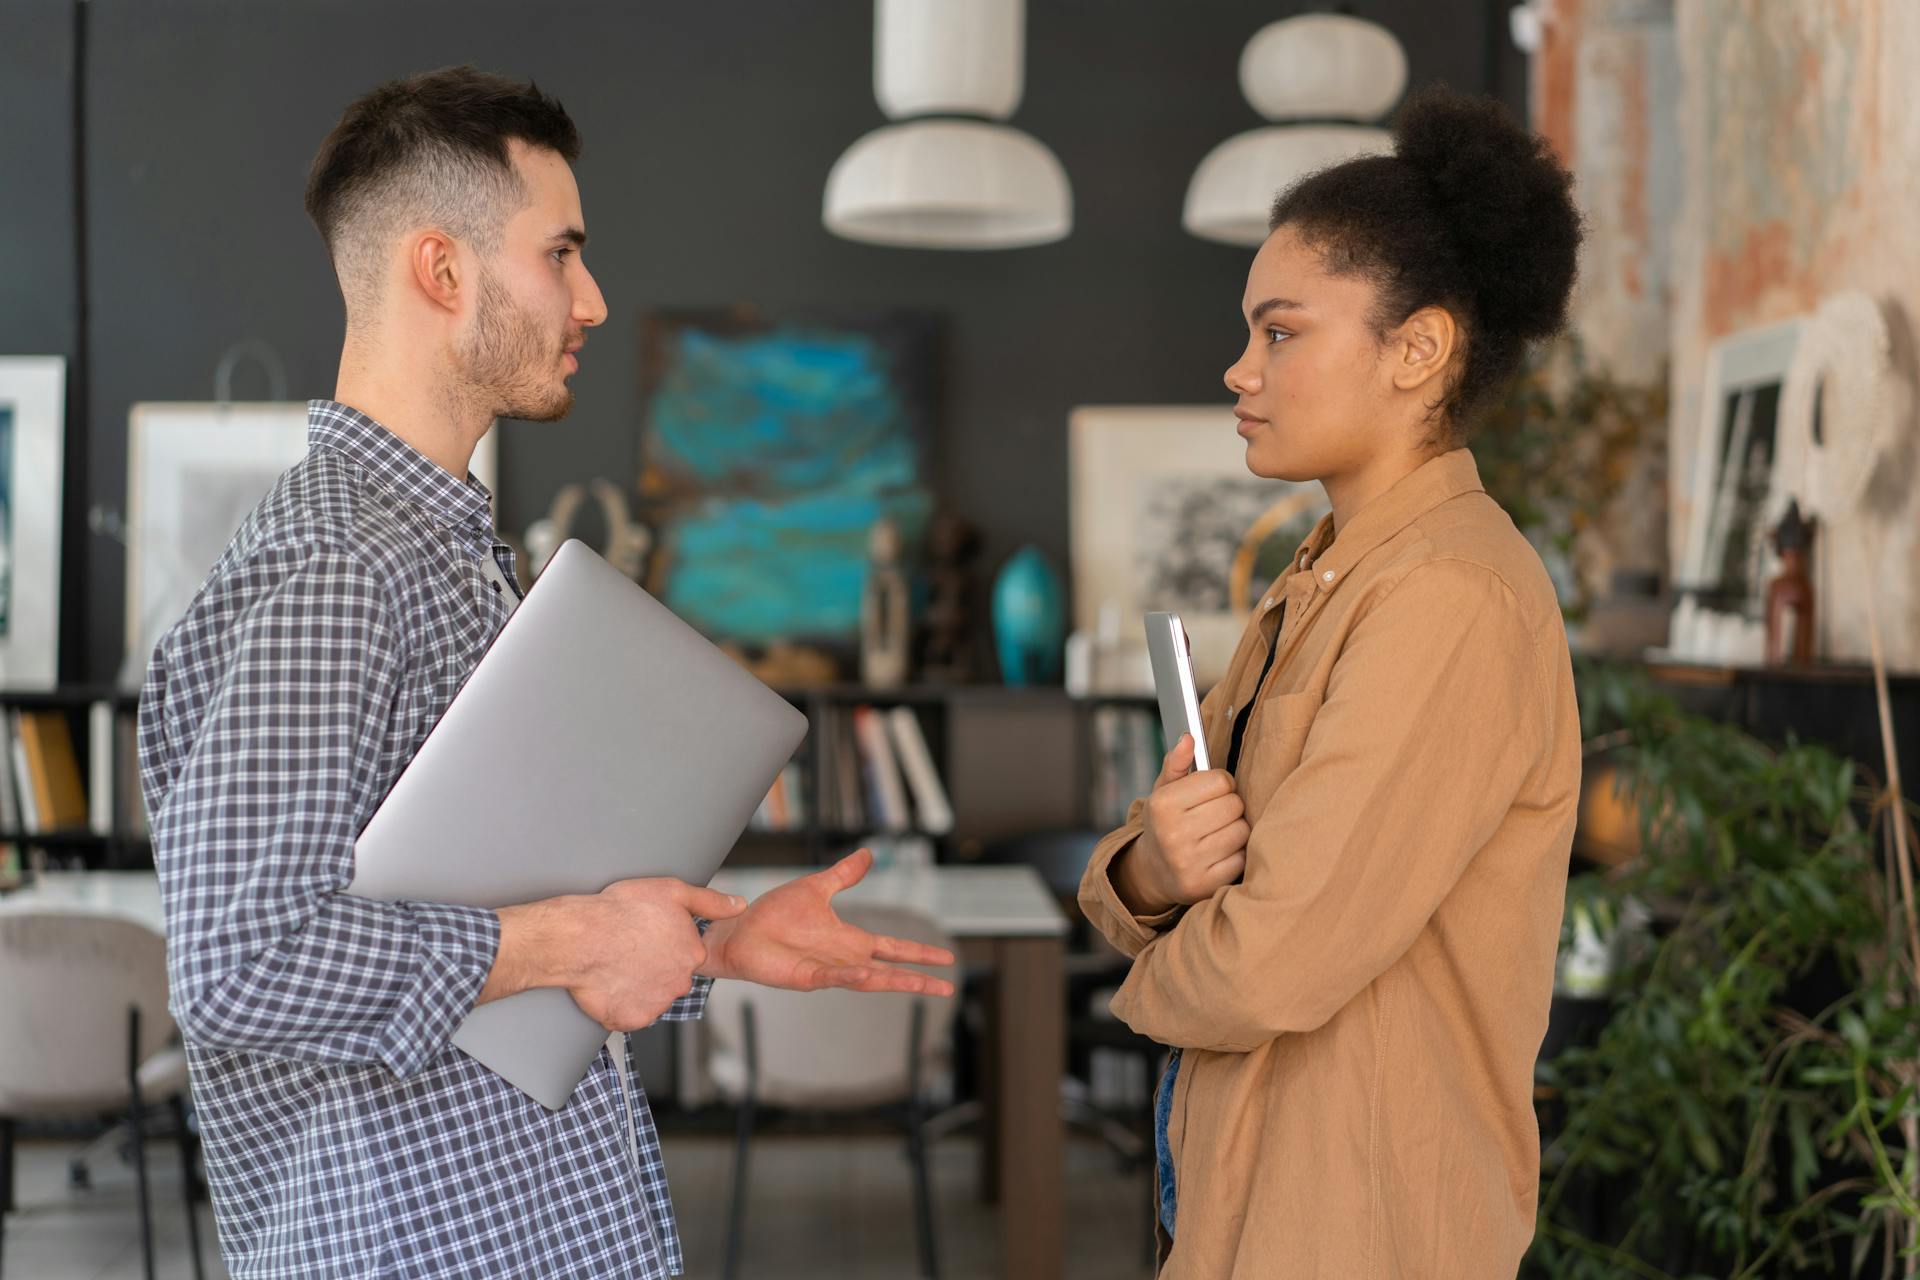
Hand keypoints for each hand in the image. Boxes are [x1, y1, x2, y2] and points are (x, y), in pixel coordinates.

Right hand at [485, 877, 747, 1032]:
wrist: (579, 937)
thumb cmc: (620, 910)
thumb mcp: (671, 891)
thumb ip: (710, 902)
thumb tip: (739, 905)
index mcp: (692, 952)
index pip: (685, 955)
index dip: (663, 944)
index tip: (643, 936)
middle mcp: (681, 982)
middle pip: (670, 978)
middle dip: (653, 968)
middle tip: (627, 951)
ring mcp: (657, 1004)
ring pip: (651, 997)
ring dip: (636, 986)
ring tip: (614, 966)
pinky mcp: (632, 1020)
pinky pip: (630, 1014)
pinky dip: (619, 1004)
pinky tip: (608, 984)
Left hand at [699, 849, 956, 995]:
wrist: (739, 929)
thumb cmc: (773, 914)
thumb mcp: (817, 887)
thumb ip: (843, 875)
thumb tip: (867, 855)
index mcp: (848, 939)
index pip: (892, 948)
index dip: (918, 953)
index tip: (945, 957)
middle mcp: (843, 958)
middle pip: (889, 971)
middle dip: (918, 980)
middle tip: (948, 987)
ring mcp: (827, 970)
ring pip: (869, 980)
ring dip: (896, 983)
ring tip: (923, 987)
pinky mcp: (805, 976)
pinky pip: (833, 978)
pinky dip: (850, 977)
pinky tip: (867, 973)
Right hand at [1113, 734, 1249, 914]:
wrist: (1153, 872)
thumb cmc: (1166, 823)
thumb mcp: (1164, 791)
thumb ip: (1177, 763)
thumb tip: (1189, 738)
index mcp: (1162, 805)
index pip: (1220, 781)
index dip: (1221, 784)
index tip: (1211, 792)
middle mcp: (1173, 834)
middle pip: (1234, 805)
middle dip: (1230, 807)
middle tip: (1215, 814)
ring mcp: (1188, 862)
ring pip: (1242, 831)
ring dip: (1235, 830)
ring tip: (1218, 833)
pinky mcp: (1204, 885)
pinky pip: (1242, 859)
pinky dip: (1236, 855)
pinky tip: (1219, 854)